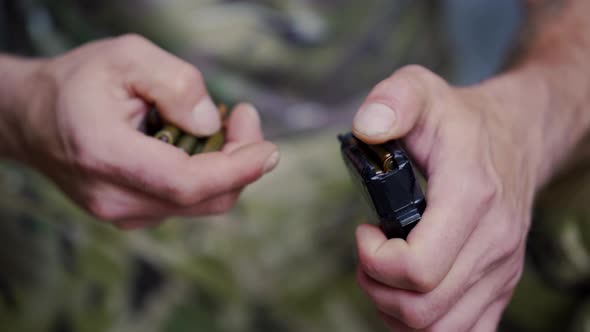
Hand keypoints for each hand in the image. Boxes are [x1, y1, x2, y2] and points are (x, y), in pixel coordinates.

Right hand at [8, 35, 278, 228]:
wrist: (34, 118)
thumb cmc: (79, 83)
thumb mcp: (126, 57)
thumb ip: (174, 82)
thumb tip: (210, 123)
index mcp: (107, 156)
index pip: (187, 183)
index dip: (238, 169)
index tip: (270, 150)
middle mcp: (115, 198)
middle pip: (205, 199)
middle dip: (241, 162)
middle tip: (244, 116)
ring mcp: (123, 214)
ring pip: (200, 203)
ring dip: (225, 167)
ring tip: (219, 121)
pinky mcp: (133, 214)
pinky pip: (186, 202)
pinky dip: (207, 175)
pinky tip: (198, 142)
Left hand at [352, 65, 539, 330]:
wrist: (516, 133)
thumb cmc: (461, 118)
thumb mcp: (421, 89)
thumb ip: (393, 100)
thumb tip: (367, 127)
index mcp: (470, 198)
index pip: (418, 268)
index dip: (375, 259)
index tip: (366, 230)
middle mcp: (493, 242)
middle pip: (423, 309)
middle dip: (377, 287)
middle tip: (369, 252)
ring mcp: (500, 268)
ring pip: (441, 329)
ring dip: (397, 310)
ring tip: (386, 272)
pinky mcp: (501, 283)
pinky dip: (426, 324)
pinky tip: (410, 293)